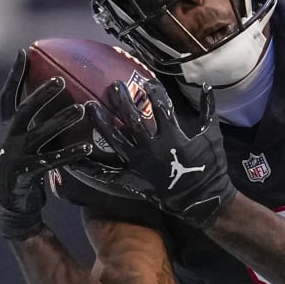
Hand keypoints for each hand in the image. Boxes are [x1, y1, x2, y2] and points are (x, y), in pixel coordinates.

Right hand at [0, 49, 92, 239]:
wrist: (10, 202)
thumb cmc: (24, 165)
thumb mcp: (24, 140)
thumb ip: (36, 122)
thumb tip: (59, 98)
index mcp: (6, 127)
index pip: (8, 95)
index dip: (15, 75)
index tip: (24, 51)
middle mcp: (7, 137)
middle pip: (24, 110)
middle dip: (41, 94)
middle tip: (60, 80)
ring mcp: (15, 155)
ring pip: (40, 134)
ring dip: (61, 121)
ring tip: (81, 110)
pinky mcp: (26, 173)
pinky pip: (52, 161)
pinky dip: (70, 154)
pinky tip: (88, 148)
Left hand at [91, 79, 234, 226]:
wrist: (203, 200)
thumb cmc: (210, 167)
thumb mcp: (213, 135)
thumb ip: (208, 110)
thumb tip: (205, 86)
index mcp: (172, 136)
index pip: (160, 106)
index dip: (154, 91)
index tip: (147, 83)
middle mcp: (151, 148)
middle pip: (132, 118)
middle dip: (122, 100)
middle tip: (113, 86)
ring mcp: (138, 164)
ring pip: (114, 140)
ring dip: (101, 122)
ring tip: (91, 107)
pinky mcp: (130, 180)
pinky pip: (105, 174)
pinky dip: (87, 167)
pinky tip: (72, 159)